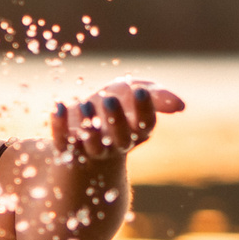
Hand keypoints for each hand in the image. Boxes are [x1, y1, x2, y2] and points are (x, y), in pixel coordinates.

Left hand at [50, 80, 184, 162]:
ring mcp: (91, 149)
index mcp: (137, 130)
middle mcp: (116, 144)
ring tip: (84, 103)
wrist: (88, 117)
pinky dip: (59, 126)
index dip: (145, 110)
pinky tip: (58, 107)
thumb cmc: (120, 101)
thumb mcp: (137, 92)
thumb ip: (158, 96)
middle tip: (109, 98)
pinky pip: (62, 142)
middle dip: (116, 119)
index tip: (140, 91)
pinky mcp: (67, 148)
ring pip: (91, 144)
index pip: (146, 125)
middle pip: (120, 138)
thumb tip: (180, 106)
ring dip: (87, 125)